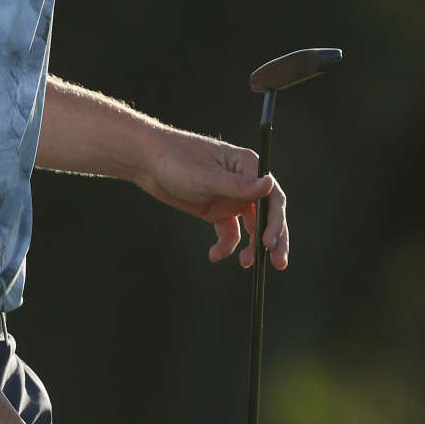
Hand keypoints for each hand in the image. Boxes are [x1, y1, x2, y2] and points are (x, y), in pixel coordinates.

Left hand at [135, 128, 289, 269]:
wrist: (146, 162)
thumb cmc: (176, 160)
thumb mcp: (207, 177)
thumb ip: (238, 186)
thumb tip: (269, 185)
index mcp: (248, 165)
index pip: (271, 196)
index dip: (275, 221)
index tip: (269, 243)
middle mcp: (245, 181)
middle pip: (267, 213)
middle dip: (274, 239)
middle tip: (278, 263)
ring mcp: (232, 196)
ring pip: (253, 226)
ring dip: (253, 246)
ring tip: (248, 264)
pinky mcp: (218, 209)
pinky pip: (230, 231)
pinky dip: (226, 245)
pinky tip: (215, 255)